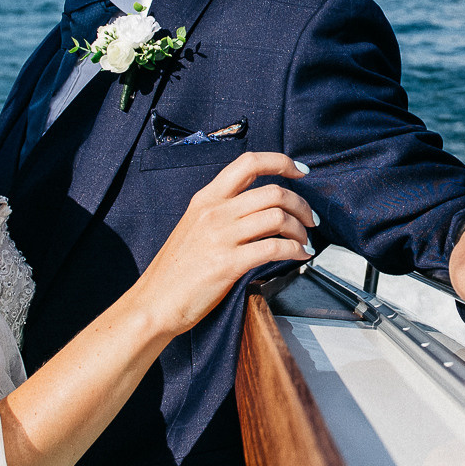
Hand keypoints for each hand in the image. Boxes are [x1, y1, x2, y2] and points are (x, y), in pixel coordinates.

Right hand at [132, 152, 317, 337]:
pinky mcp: (227, 264)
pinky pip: (273, 248)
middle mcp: (213, 212)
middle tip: (311, 219)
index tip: (301, 171)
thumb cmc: (176, 270)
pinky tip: (299, 256)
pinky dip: (295, 251)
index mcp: (206, 198)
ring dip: (300, 229)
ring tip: (305, 241)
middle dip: (301, 204)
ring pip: (277, 217)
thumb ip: (223, 212)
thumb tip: (261, 208)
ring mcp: (220, 237)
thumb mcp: (195, 226)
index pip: (248, 163)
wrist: (153, 303)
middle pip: (273, 192)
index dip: (280, 162)